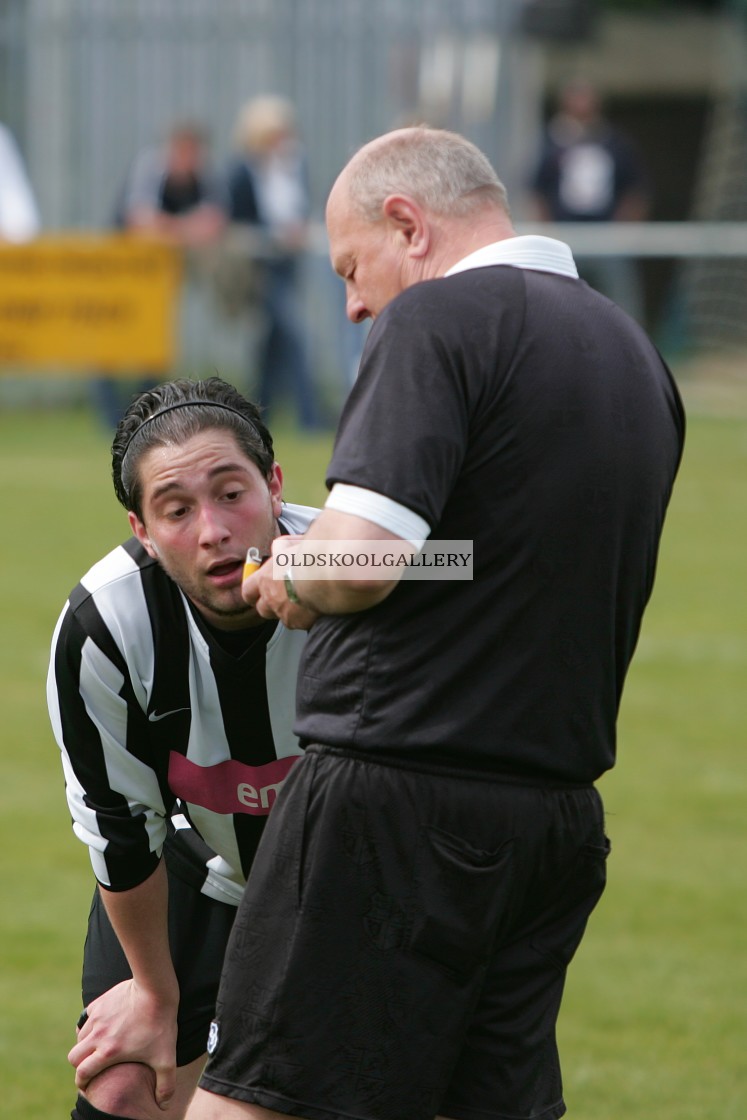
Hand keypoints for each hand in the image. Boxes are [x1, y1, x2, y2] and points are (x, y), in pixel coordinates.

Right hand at [69, 979, 177, 1110]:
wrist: (156, 990)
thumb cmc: (160, 1024)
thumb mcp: (166, 1058)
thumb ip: (166, 1085)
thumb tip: (164, 1106)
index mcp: (108, 1052)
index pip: (82, 1074)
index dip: (82, 1083)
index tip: (87, 1085)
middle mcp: (97, 1036)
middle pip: (73, 1057)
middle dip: (80, 1064)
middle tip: (91, 1065)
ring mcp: (96, 1018)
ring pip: (79, 1037)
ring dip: (85, 1044)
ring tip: (98, 1046)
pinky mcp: (100, 1003)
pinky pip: (86, 1017)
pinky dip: (90, 1025)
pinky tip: (103, 1026)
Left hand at [242, 537, 317, 629]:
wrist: (327, 572)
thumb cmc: (308, 556)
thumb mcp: (289, 544)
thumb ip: (280, 548)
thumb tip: (277, 550)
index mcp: (265, 578)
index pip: (248, 591)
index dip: (253, 593)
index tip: (257, 593)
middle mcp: (271, 598)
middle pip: (262, 609)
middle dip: (271, 605)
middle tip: (283, 598)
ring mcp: (284, 612)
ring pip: (283, 617)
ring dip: (290, 611)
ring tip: (305, 600)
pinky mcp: (299, 622)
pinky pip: (300, 623)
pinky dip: (307, 617)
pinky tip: (317, 606)